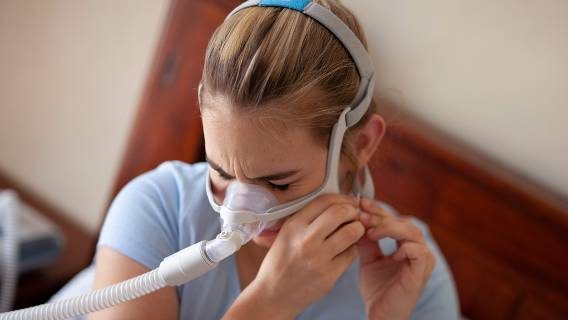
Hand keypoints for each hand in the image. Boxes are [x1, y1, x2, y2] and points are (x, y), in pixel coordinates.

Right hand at [249, 194, 364, 317]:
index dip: (341, 198)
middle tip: (353, 216)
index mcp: (294, 226)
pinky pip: (351, 254)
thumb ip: (307, 219)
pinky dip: (352, 249)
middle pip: (341, 212)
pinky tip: (344, 251)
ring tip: (353, 232)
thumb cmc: (280, 262)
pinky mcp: (329, 275)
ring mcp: (318, 258)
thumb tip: (336, 203)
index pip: (324, 201)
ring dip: (357, 229)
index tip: (347, 202)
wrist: (272, 295)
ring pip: (352, 232)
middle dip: (352, 212)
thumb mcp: (285, 234)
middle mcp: (306, 239)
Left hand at [357, 199, 435, 319]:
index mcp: (406, 245)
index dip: (378, 210)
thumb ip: (366, 240)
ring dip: (389, 227)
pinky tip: (388, 252)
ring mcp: (422, 261)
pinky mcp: (421, 272)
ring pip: (411, 231)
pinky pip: (417, 250)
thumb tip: (356, 218)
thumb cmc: (377, 290)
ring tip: (370, 232)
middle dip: (380, 216)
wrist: (380, 315)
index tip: (360, 204)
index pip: (395, 219)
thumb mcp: (368, 259)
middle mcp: (418, 250)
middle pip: (403, 221)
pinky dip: (402, 247)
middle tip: (362, 213)